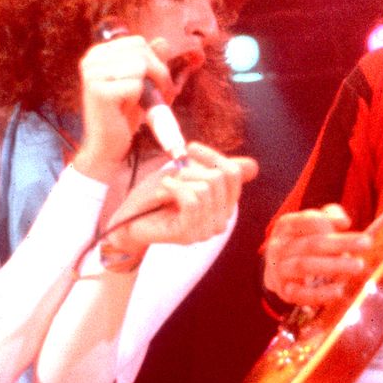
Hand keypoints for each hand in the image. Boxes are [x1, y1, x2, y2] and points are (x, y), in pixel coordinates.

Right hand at [74, 33, 177, 182]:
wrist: (106, 146)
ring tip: (147, 103)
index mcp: (97, 54)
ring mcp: (92, 75)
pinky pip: (136, 85)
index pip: (139, 42)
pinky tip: (132, 110)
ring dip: (153, 87)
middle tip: (162, 94)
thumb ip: (150, 61)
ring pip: (141, 66)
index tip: (159, 83)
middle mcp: (91, 61)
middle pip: (142, 51)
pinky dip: (141, 100)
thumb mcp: (140, 83)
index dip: (156, 62)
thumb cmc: (123, 115)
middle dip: (159, 73)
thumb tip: (163, 41)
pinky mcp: (99, 92)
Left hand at [105, 142, 258, 251]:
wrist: (129, 220)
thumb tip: (253, 166)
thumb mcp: (187, 176)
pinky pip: (192, 200)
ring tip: (166, 186)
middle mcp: (221, 221)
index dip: (212, 155)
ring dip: (180, 180)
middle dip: (192, 169)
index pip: (233, 173)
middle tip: (172, 175)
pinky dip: (174, 188)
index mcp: (223, 205)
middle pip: (220, 178)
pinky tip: (163, 190)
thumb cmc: (156, 196)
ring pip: (205, 188)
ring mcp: (206, 230)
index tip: (190, 149)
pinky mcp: (189, 234)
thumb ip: (216, 169)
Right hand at [262, 204, 370, 305]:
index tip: (349, 225)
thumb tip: (344, 222)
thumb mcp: (310, 225)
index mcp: (286, 226)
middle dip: (340, 243)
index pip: (308, 221)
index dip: (328, 222)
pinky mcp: (283, 291)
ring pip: (304, 266)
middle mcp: (279, 246)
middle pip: (311, 244)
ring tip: (358, 265)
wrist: (277, 270)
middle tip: (366, 243)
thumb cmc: (302, 243)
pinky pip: (301, 294)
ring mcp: (279, 269)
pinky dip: (320, 294)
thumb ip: (329, 217)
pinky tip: (339, 291)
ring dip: (332, 266)